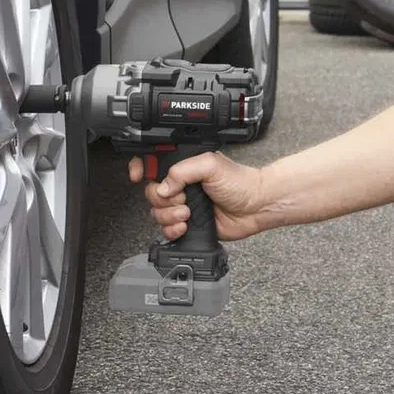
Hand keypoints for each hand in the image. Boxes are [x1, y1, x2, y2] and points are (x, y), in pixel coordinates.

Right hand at [128, 151, 265, 240]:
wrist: (256, 206)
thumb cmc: (240, 182)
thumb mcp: (211, 165)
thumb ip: (183, 170)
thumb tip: (162, 186)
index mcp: (183, 167)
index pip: (152, 163)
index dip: (140, 168)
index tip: (138, 175)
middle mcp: (180, 185)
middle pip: (150, 192)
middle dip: (162, 199)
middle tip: (182, 199)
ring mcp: (182, 205)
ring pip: (156, 213)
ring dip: (169, 215)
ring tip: (188, 214)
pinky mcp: (187, 225)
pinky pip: (166, 230)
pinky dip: (172, 230)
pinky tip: (185, 226)